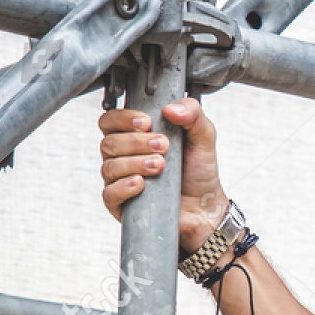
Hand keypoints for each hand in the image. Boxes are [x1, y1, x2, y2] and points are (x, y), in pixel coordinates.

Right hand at [97, 98, 225, 251]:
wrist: (206, 206)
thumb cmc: (198, 171)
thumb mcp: (203, 137)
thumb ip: (193, 114)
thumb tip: (171, 108)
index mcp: (134, 136)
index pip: (110, 120)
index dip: (123, 118)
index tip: (147, 123)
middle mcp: (123, 156)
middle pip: (109, 142)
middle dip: (136, 142)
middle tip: (163, 146)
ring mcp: (120, 180)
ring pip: (110, 167)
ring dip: (135, 163)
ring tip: (160, 166)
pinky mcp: (121, 204)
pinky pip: (109, 194)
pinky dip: (124, 186)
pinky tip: (141, 183)